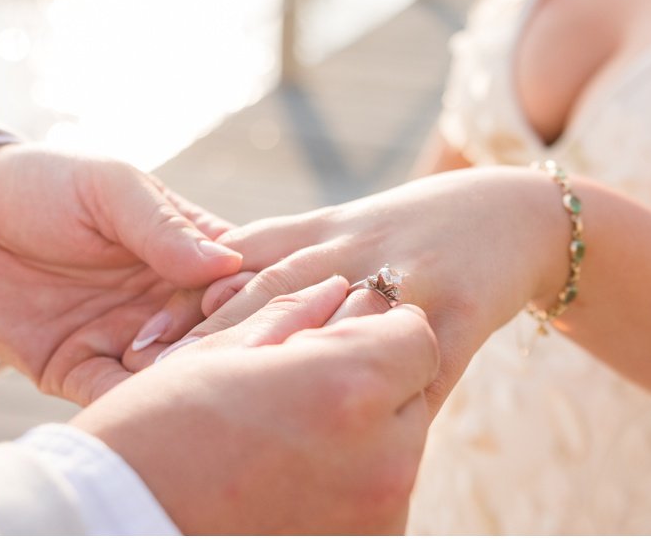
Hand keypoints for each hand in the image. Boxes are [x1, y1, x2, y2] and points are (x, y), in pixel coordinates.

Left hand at [0, 144, 240, 403]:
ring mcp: (123, 338)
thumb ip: (162, 227)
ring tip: (169, 375)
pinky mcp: (77, 370)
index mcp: (184, 247)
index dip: (246, 290)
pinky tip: (132, 401)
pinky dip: (125, 404)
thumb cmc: (47, 184)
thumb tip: (227, 263)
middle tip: (206, 346)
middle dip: (212, 344)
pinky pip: (109, 396)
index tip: (235, 297)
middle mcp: (164, 299)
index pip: (236, 274)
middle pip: (209, 332)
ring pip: (165, 371)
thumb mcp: (110, 189)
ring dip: (171, 378)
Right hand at [76, 276, 439, 534]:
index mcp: (349, 387)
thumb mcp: (221, 355)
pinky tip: (282, 479)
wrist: (114, 529)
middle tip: (299, 389)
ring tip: (283, 439)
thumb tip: (335, 291)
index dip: (371, 329)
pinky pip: (373, 505)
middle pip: (410, 394)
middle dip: (367, 382)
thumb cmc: (156, 434)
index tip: (330, 337)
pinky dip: (343, 488)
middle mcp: (381, 459)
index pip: (414, 335)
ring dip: (358, 436)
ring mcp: (373, 519)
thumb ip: (293, 315)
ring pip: (395, 451)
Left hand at [128, 169, 567, 404]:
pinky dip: (381, 398)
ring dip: (286, 365)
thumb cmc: (415, 234)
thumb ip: (276, 263)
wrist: (513, 215)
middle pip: (274, 288)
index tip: (137, 343)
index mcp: (320, 229)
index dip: (187, 299)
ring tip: (234, 414)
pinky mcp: (456, 310)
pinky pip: (415, 364)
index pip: (240, 259)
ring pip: (338, 322)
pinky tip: (351, 435)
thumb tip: (194, 304)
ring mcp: (406, 277)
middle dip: (214, 335)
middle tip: (154, 378)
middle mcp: (354, 246)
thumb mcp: (340, 236)